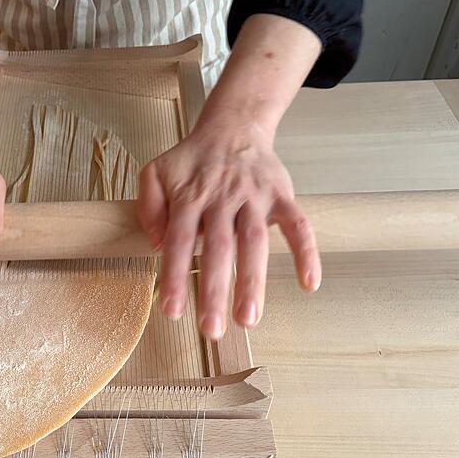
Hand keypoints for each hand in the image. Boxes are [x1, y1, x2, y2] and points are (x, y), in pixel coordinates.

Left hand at [137, 119, 320, 338]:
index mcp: (190, 197)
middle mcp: (223, 199)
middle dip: (215, 291)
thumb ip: (148, 206)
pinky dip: (306, 252)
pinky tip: (310, 283)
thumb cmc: (192, 160)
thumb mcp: (156, 172)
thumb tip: (154, 244)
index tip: (172, 311)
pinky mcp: (282, 196)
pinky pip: (298, 225)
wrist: (233, 128)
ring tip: (248, 320)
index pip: (179, 241)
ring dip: (253, 282)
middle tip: (211, 329)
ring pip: (255, 243)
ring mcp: (254, 198)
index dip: (175, 276)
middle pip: (219, 249)